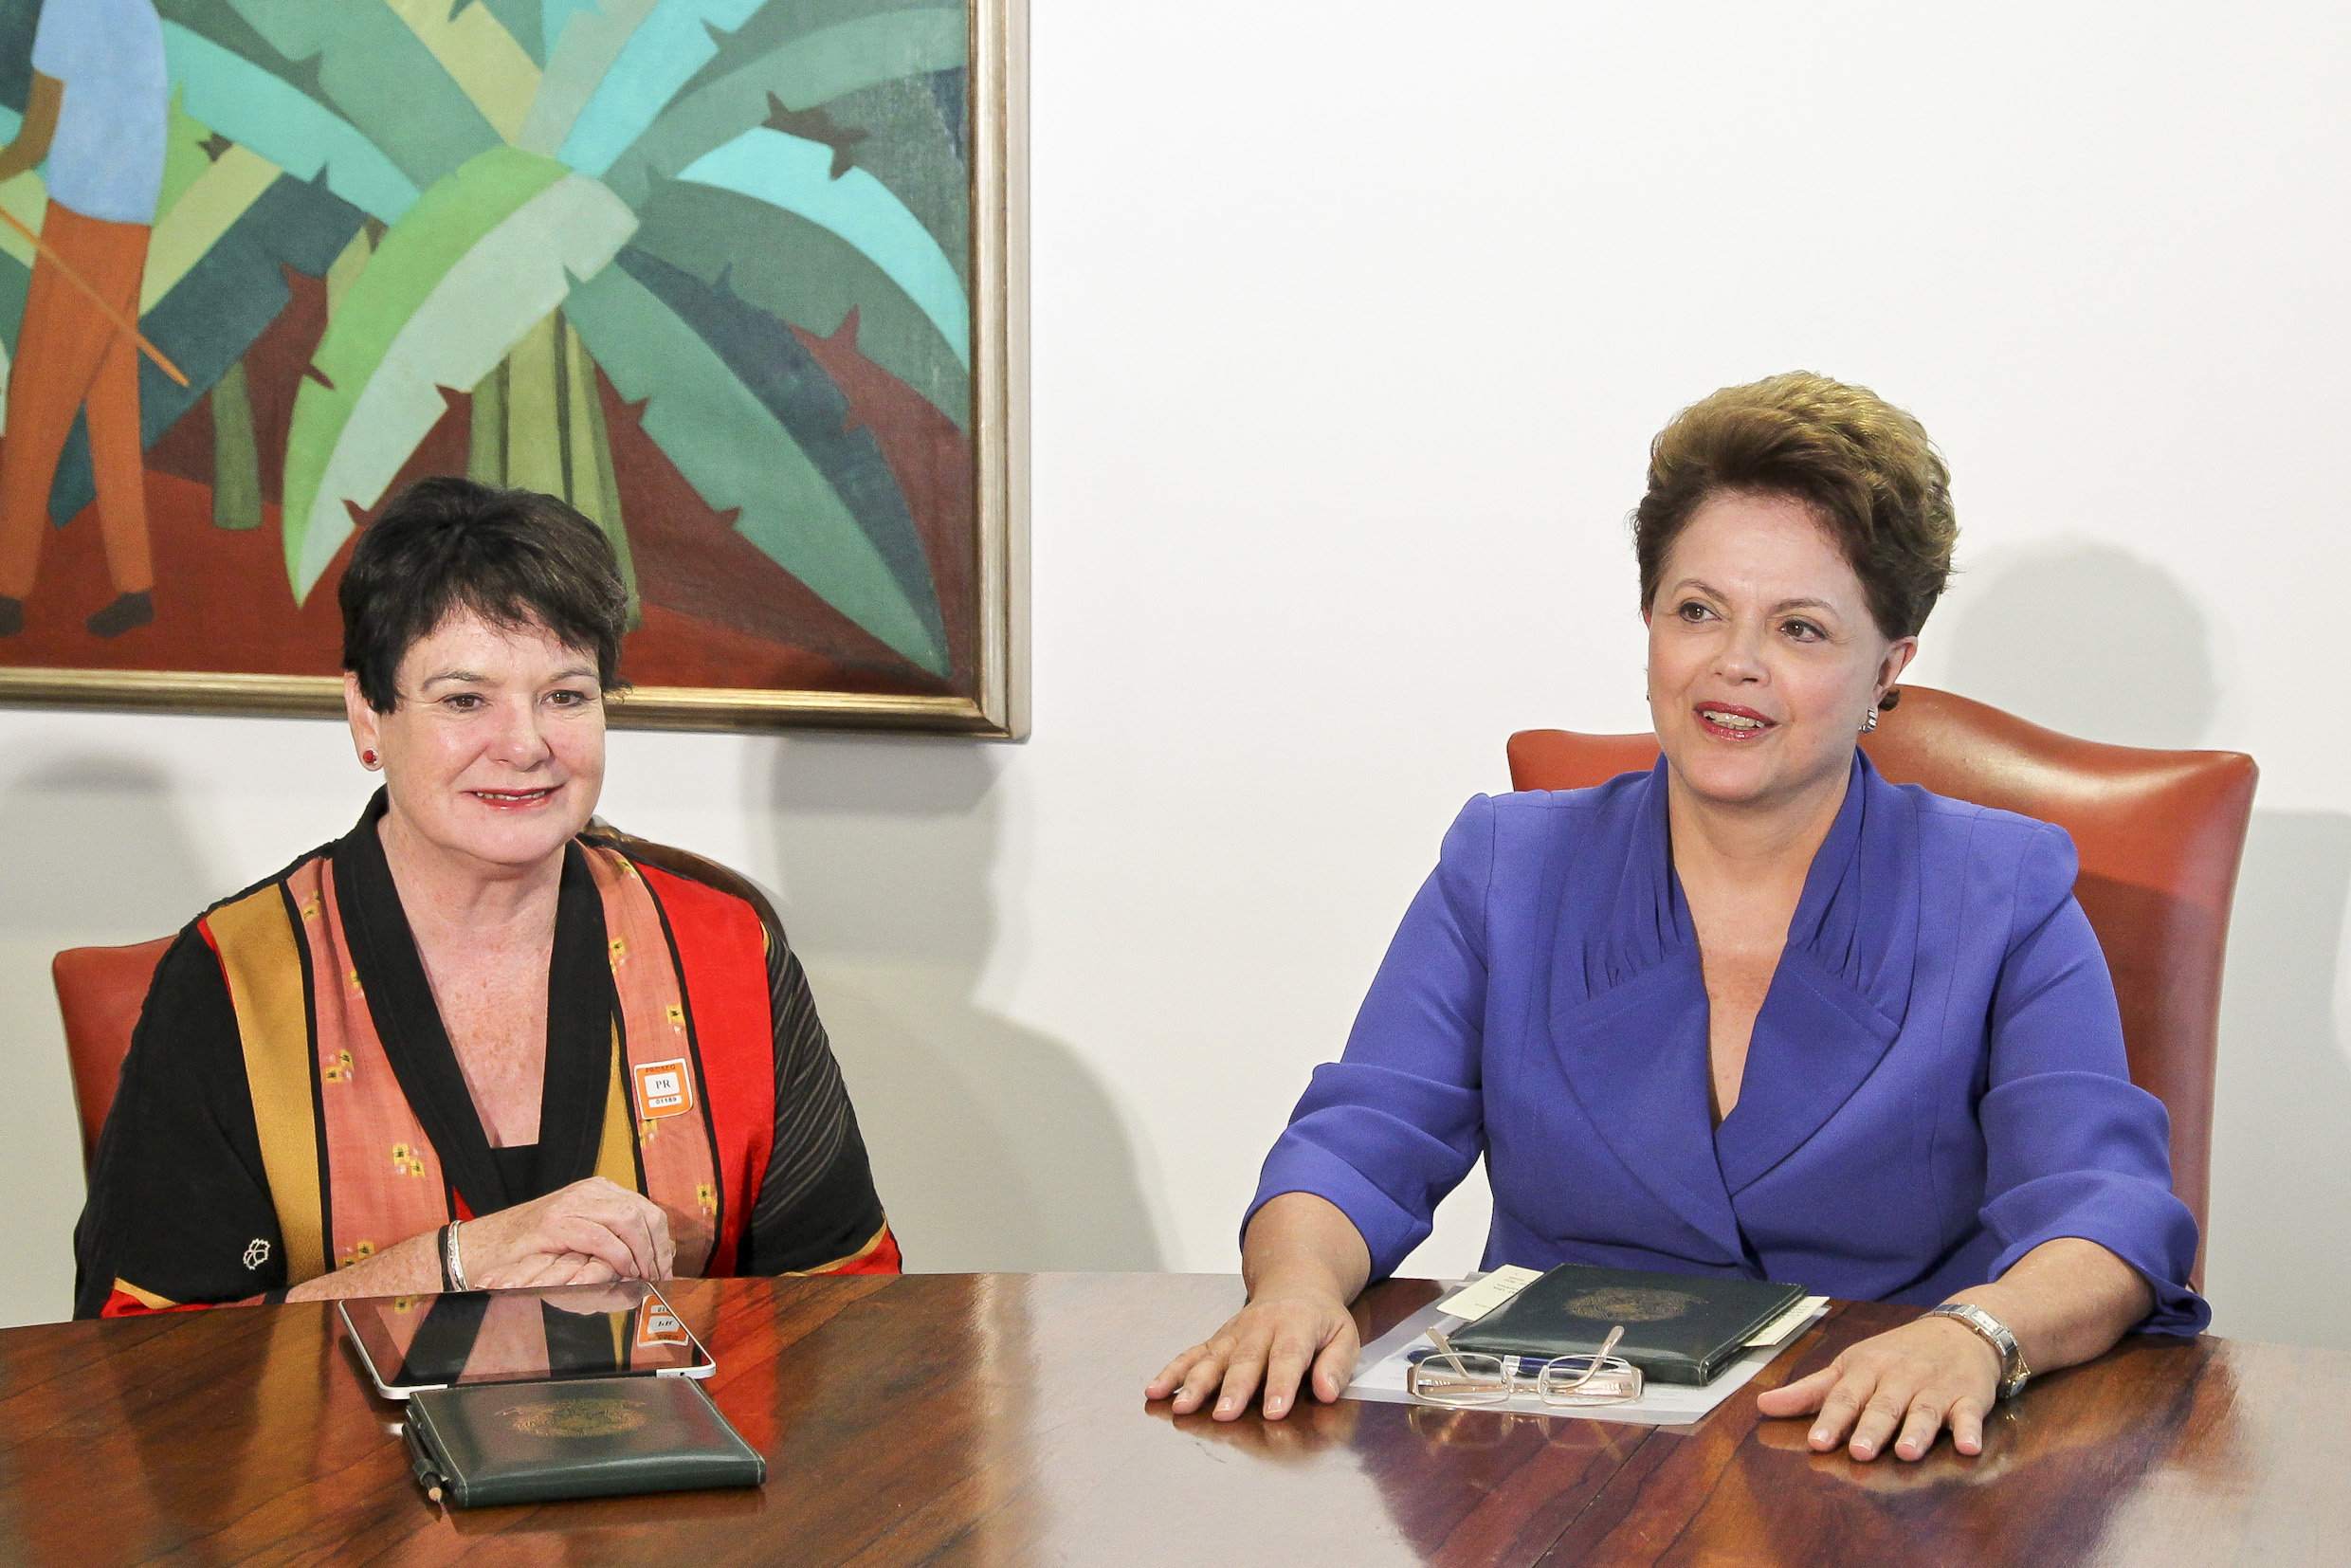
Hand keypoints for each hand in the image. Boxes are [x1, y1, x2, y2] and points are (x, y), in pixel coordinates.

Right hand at [456, 1177, 674, 1287]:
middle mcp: (589, 1191)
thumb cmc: (536, 1247)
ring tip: (642, 1277)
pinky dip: (617, 1257)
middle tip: (658, 1277)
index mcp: (599, 1190)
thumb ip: (611, 1234)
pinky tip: (621, 1273)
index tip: (665, 1267)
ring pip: (627, 1220)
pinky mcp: (555, 1224)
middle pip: (642, 1213)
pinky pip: (599, 1238)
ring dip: (640, 1253)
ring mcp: (571, 1204)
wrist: (487, 1246)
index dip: (661, 1241)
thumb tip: (652, 1254)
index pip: (647, 1209)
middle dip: (656, 1249)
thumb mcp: (581, 1232)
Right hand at [1146, 1291, 1359, 1420]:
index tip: (1274, 1412)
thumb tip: (1326, 1391)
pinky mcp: (1217, 1340)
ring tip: (1181, 1407)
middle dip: (1233, 1389)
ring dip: (1196, 1383)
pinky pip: (1192, 1355)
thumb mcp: (1344, 1335)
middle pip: (1246, 1361)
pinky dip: (1172, 1372)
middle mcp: (1260, 1327)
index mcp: (1296, 1325)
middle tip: (1224, 1414)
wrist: (1295, 1283)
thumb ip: (1337, 1365)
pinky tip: (1156, 1391)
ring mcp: (1234, 1333)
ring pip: (1213, 1358)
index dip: (1280, 1384)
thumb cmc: (1321, 1319)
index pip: (1288, 1356)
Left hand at [1755, 1314, 2000, 1460]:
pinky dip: (1971, 1430)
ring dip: (1917, 1431)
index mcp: (1866, 1369)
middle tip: (1859, 1452)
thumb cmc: (1895, 1356)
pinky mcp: (1969, 1398)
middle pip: (1883, 1405)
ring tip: (1906, 1452)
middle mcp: (1899, 1377)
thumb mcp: (1850, 1366)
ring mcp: (1935, 1388)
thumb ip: (1810, 1391)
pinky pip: (1970, 1415)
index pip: (1845, 1396)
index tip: (1816, 1442)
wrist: (1959, 1331)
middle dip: (1871, 1428)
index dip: (1830, 1419)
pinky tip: (1970, 1447)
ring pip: (1925, 1411)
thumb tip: (1762, 1405)